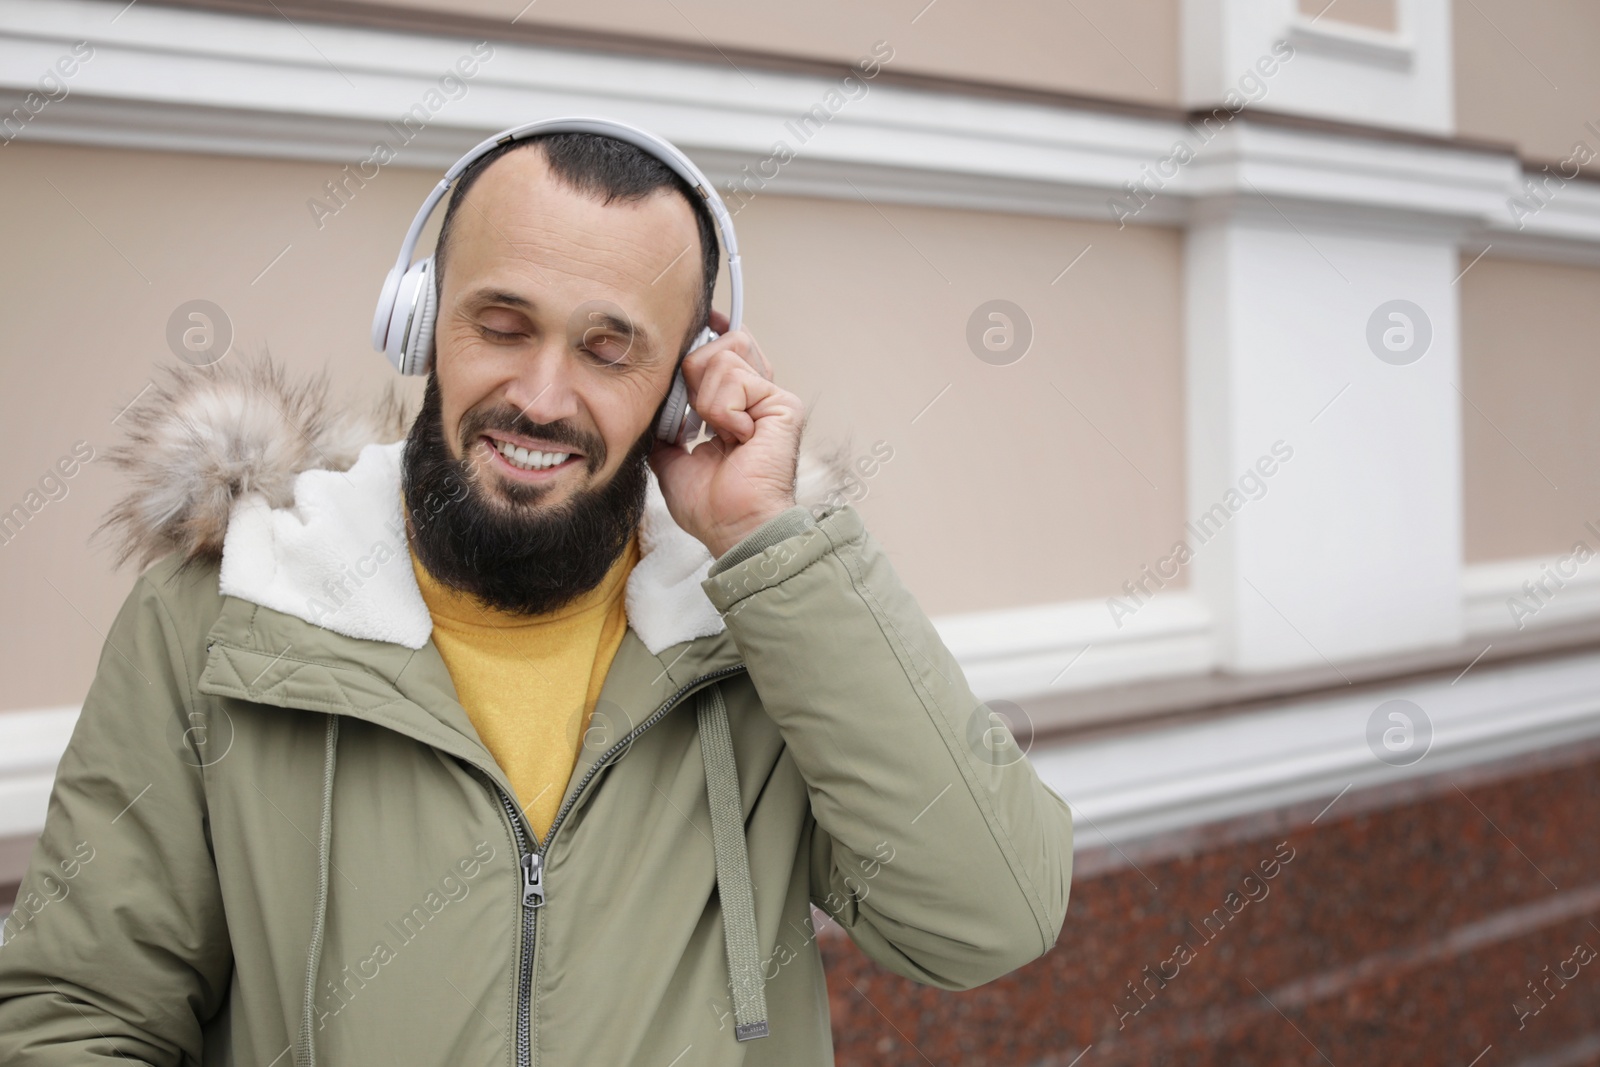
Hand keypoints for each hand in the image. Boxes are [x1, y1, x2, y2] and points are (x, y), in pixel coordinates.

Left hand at [648, 309, 803, 558]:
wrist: (733, 528)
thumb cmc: (710, 505)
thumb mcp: (670, 456)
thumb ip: (666, 422)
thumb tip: (649, 394)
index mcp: (736, 406)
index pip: (725, 348)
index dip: (709, 333)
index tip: (699, 322)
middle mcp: (756, 397)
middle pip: (722, 342)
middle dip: (693, 374)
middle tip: (696, 420)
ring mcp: (771, 398)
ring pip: (723, 354)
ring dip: (705, 397)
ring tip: (716, 432)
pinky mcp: (782, 405)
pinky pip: (733, 379)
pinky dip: (721, 410)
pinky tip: (735, 438)